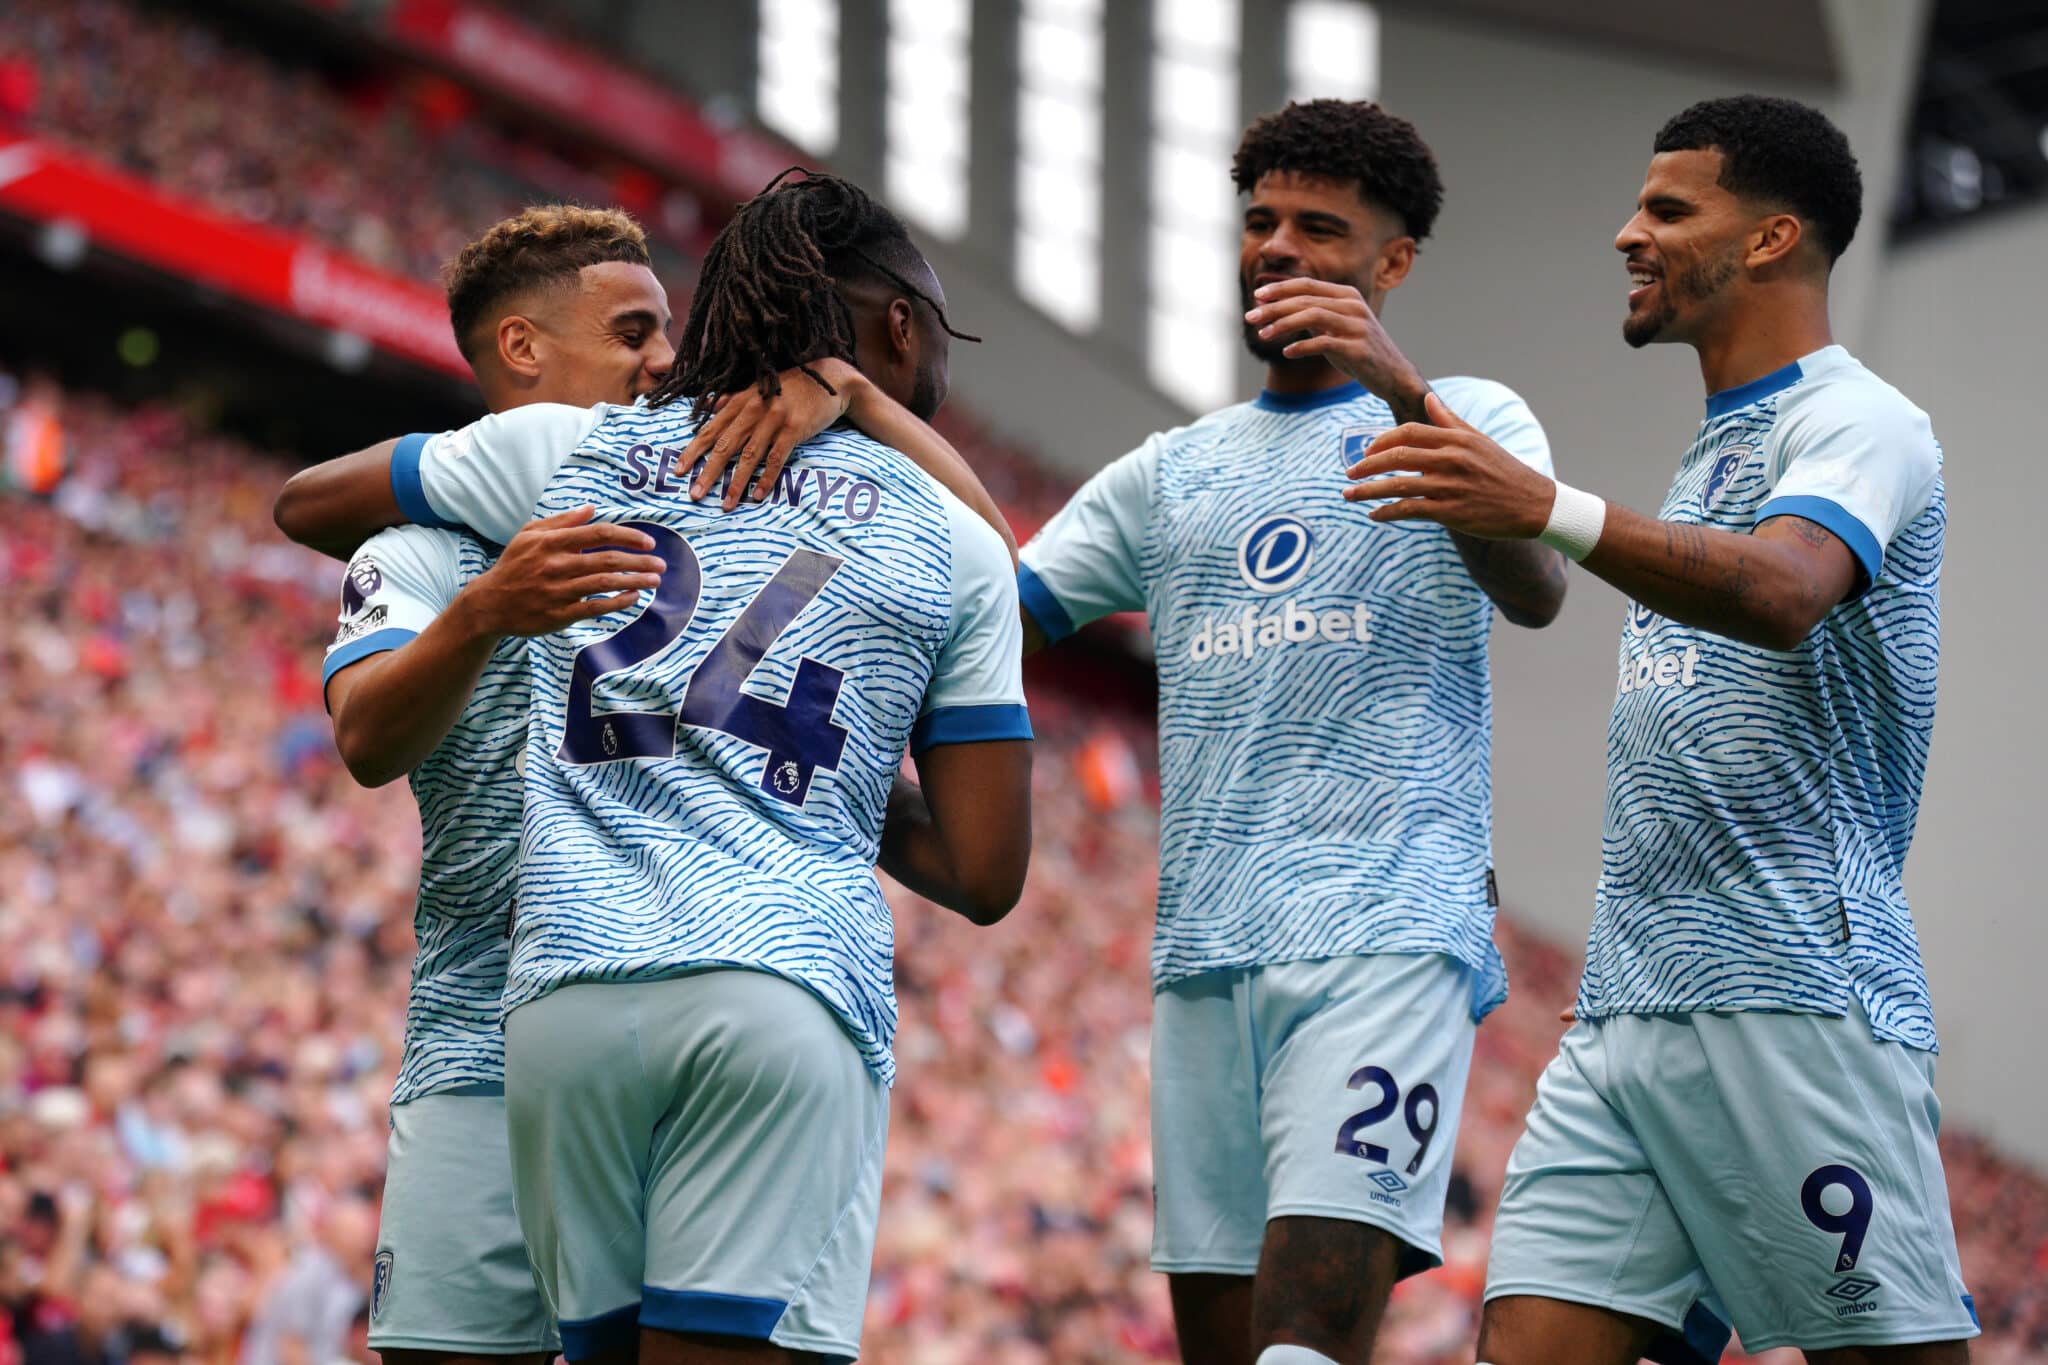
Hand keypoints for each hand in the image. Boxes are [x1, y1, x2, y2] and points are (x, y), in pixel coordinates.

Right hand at [456, 506, 664, 636]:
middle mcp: (556, 565)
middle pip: (607, 559)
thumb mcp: (529, 535)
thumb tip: (591, 508)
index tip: (649, 541)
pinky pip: (594, 607)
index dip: (628, 536)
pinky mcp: (558, 614)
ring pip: (605, 583)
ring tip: (655, 580)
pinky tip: (634, 597)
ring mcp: (558, 591)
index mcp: (551, 542)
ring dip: (635, 581)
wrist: (489, 604)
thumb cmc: (514, 565)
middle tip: (661, 564)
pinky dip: (617, 602)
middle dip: (640, 561)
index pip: (598, 533)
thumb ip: (561, 521)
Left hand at [680, 358, 861, 510]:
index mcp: (740, 400)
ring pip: (749, 456)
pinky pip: (776, 459)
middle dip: (708, 472)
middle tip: (694, 494)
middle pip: (725, 445)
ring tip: (725, 504)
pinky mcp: (794, 429)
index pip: (710, 429)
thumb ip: (733, 399)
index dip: (693, 451)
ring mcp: (774, 419)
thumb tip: (708, 405)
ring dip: (736, 483)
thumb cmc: (792, 386)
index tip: (678, 470)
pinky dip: (766, 479)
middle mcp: (753, 409)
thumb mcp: (758, 388)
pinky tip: (757, 496)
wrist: (830, 380)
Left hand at [1243, 278, 1428, 409]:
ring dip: (1283, 325)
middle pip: (1305, 299)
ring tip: (1264, 334)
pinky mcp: (1358, 348)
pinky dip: (1301, 347)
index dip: (1280, 288)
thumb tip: (1278, 309)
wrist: (1392, 376)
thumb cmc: (1359, 352)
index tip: (1257, 296)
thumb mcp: (1335, 328)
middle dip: (1274, 307)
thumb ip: (1313, 316)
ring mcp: (1357, 326)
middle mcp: (1353, 305)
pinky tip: (1286, 353)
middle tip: (1251, 317)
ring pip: (1312, 316)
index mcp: (1347, 295)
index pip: (1306, 285)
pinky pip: (1323, 343)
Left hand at [1344, 392, 1555, 539]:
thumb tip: (1429, 399)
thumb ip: (1450, 420)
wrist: (1533, 503)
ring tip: (1348, 495)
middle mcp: (1451, 459)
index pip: (1408, 432)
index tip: (1366, 451)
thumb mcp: (1479, 440)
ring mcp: (1450, 486)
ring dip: (1368, 490)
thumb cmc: (1504, 471)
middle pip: (1397, 456)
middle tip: (1348, 473)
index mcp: (1456, 439)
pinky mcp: (1451, 512)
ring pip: (1398, 484)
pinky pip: (1410, 510)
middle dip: (1366, 465)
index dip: (1381, 441)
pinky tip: (1374, 515)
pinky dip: (1387, 512)